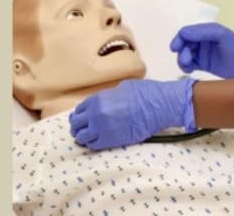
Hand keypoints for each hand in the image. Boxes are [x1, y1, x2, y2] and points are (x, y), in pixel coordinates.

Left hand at [69, 78, 196, 149]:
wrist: (157, 106)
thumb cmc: (144, 94)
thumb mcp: (122, 88)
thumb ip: (109, 96)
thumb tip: (107, 101)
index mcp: (97, 99)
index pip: (79, 110)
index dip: (80, 115)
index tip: (83, 118)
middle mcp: (95, 114)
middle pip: (76, 124)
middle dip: (78, 126)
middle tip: (83, 129)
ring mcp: (101, 128)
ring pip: (81, 137)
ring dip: (83, 137)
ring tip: (88, 137)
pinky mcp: (110, 140)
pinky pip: (93, 145)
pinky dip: (92, 144)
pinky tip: (97, 142)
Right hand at [170, 22, 233, 78]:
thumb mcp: (221, 35)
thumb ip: (202, 32)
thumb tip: (183, 34)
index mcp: (208, 31)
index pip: (186, 32)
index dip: (179, 39)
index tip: (175, 49)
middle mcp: (204, 40)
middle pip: (184, 44)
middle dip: (181, 51)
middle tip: (186, 61)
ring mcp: (204, 53)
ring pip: (185, 54)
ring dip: (182, 60)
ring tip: (188, 67)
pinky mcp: (205, 65)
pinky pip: (189, 64)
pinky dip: (186, 67)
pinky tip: (190, 70)